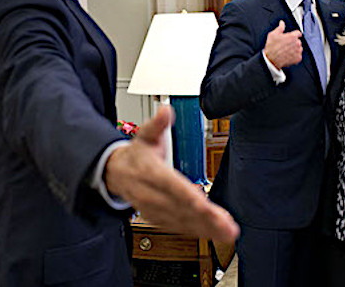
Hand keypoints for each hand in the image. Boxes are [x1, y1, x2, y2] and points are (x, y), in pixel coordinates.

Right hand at [104, 106, 239, 242]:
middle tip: (228, 226)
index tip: (203, 204)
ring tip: (228, 232)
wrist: (116, 173)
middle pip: (181, 208)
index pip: (170, 185)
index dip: (187, 196)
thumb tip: (165, 111)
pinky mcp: (159, 218)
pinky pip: (179, 227)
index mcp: (150, 172)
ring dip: (206, 229)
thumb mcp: (144, 135)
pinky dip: (198, 232)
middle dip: (206, 218)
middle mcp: (151, 194)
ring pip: (182, 222)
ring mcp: (154, 209)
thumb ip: (157, 124)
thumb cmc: (136, 155)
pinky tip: (215, 234)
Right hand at [263, 20, 302, 68]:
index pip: (298, 33)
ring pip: (299, 48)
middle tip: (286, 45)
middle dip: (293, 42)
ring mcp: (298, 51)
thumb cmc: (272, 48)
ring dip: (295, 49)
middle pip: (298, 41)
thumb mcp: (273, 35)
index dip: (294, 34)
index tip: (292, 36)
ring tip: (287, 51)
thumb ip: (280, 28)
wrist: (271, 60)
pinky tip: (288, 55)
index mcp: (292, 36)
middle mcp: (297, 43)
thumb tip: (282, 23)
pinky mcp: (298, 58)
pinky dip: (295, 56)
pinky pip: (298, 55)